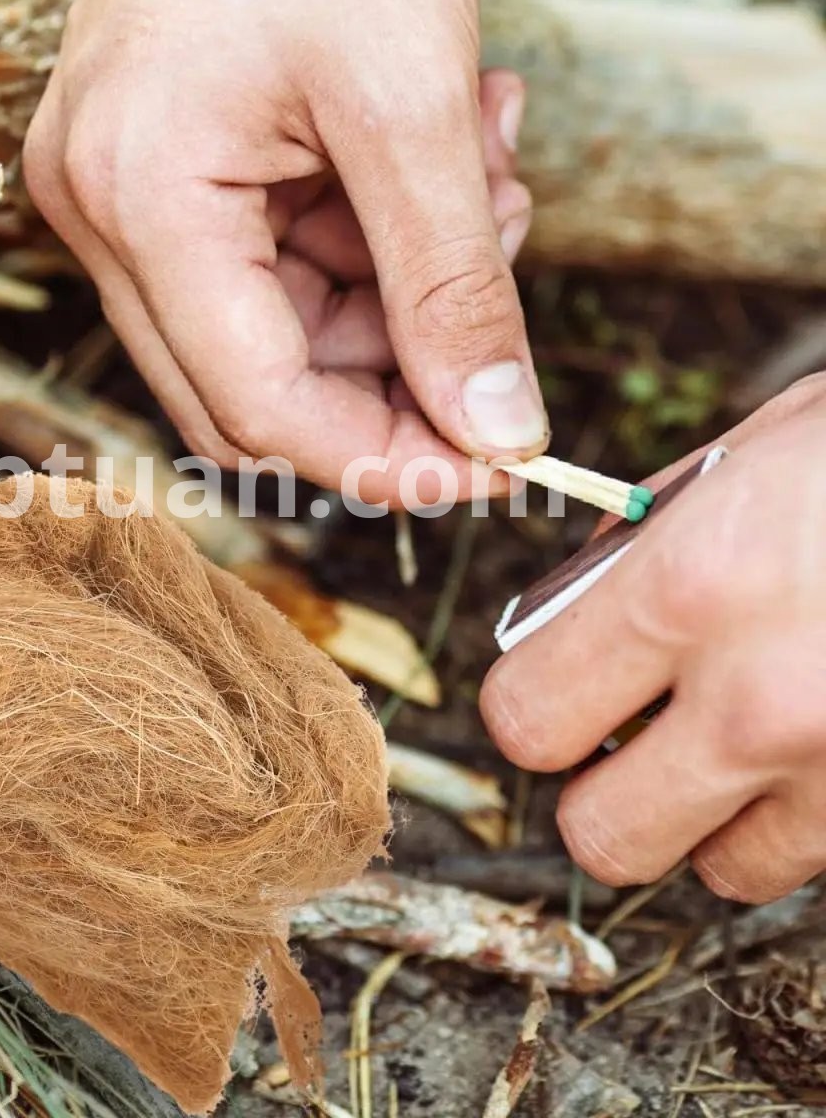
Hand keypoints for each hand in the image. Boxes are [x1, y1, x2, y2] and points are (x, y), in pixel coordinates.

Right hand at [25, 0, 547, 503]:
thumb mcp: (414, 104)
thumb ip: (452, 286)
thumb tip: (495, 431)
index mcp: (137, 197)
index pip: (257, 402)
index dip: (381, 456)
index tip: (491, 467)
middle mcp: (102, 209)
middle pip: (251, 385)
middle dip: (388, 380)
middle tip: (497, 344)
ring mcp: (121, 187)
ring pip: (272, 326)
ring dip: (395, 291)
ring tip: (490, 185)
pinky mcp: (159, 165)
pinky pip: (270, 257)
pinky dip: (370, 236)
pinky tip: (448, 157)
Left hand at [481, 376, 825, 903]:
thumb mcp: (760, 452)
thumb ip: (647, 538)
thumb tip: (570, 603)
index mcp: (691, 589)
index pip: (526, 718)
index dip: (533, 710)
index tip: (556, 693)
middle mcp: (760, 700)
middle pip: (598, 836)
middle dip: (600, 793)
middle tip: (630, 739)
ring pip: (715, 871)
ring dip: (708, 820)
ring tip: (741, 743)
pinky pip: (811, 863)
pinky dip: (798, 823)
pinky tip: (818, 747)